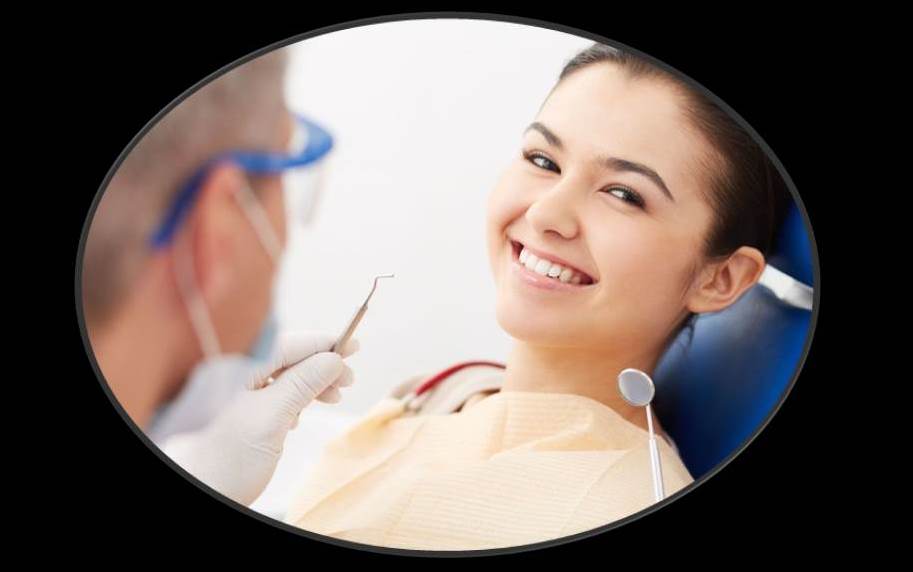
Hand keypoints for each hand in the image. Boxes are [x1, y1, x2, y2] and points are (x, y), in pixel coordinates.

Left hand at [160, 331, 357, 505]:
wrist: (199, 496)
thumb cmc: (224, 462)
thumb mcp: (271, 419)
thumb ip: (302, 384)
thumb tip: (332, 360)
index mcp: (235, 368)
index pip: (287, 344)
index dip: (322, 344)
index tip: (352, 345)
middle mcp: (233, 374)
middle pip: (286, 358)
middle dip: (320, 367)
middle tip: (348, 380)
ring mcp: (234, 393)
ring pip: (283, 376)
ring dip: (311, 384)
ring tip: (333, 397)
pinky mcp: (239, 412)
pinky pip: (273, 393)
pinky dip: (295, 399)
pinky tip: (302, 414)